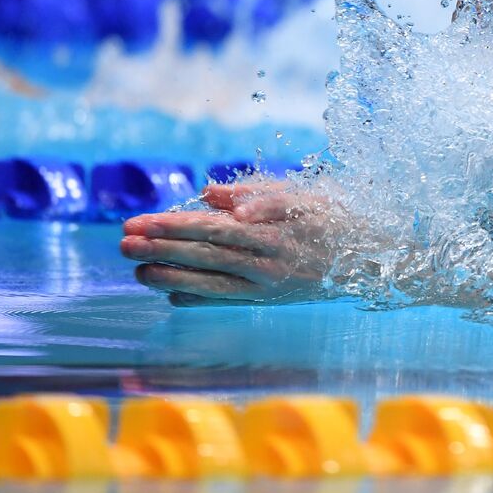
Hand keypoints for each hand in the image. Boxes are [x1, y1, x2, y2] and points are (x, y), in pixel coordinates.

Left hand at [121, 181, 330, 306]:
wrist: (368, 257)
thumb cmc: (330, 217)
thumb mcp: (297, 195)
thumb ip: (251, 193)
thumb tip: (207, 192)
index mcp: (272, 227)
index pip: (212, 226)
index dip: (172, 226)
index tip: (139, 222)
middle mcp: (268, 258)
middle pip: (205, 253)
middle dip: (161, 249)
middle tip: (124, 244)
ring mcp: (267, 282)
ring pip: (212, 281)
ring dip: (170, 276)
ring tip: (137, 271)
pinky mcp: (269, 299)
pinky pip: (227, 299)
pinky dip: (198, 298)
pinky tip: (170, 296)